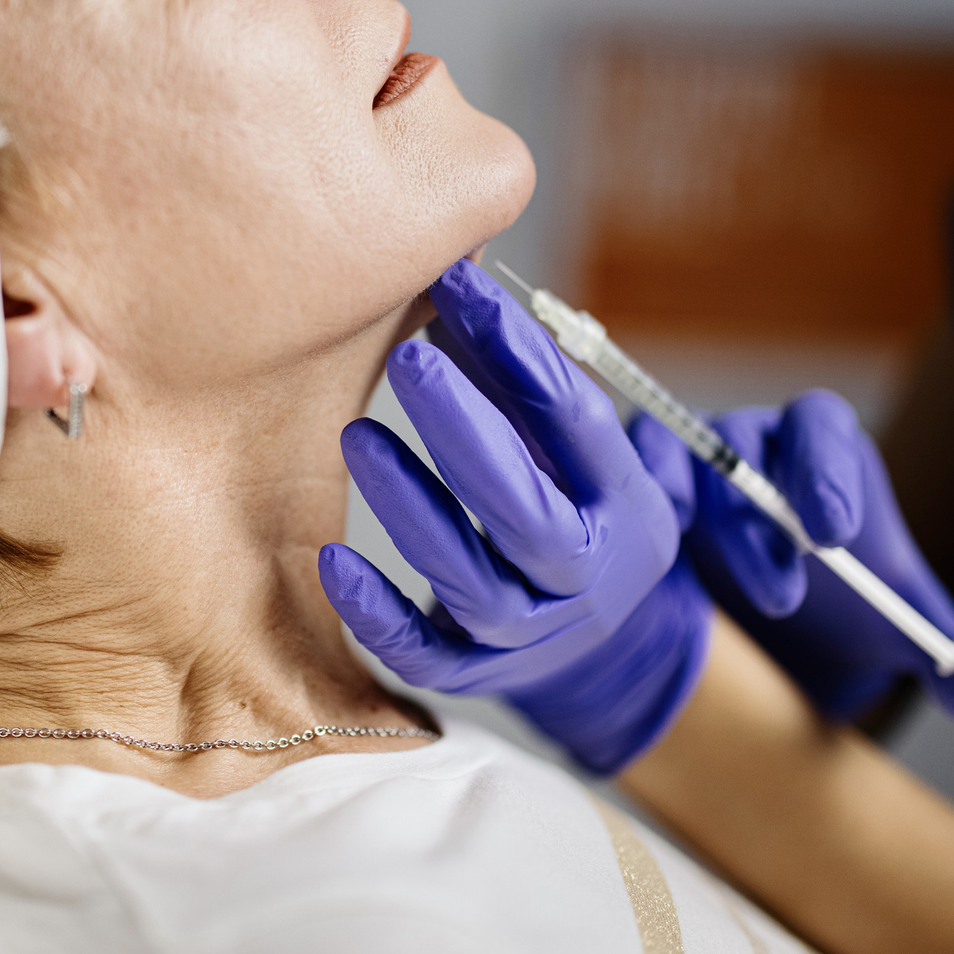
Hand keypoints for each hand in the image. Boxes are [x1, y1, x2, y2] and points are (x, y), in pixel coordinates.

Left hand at [320, 259, 709, 774]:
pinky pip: (422, 654)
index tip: (457, 281)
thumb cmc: (570, 507)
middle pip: (529, 511)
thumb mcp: (575, 447)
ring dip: (414, 507)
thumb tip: (450, 277)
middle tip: (409, 360)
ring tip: (358, 434)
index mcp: (623, 501)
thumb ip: (519, 375)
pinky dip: (378, 610)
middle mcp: (586, 575)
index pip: (574, 420)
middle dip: (468, 432)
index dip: (517, 350)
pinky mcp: (472, 675)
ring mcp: (530, 634)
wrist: (604, 647)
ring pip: (472, 583)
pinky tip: (331, 561)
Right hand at [630, 393, 953, 726]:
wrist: (775, 645)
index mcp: (827, 457)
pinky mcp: (642, 494)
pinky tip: (631, 548)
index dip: (825, 470)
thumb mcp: (903, 638)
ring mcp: (691, 466)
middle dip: (761, 514)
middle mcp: (755, 447)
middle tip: (785, 594)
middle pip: (747, 443)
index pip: (823, 430)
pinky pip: (628, 472)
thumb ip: (951, 660)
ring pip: (678, 454)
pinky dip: (628, 496)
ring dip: (686, 502)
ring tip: (692, 560)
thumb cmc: (842, 620)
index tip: (836, 532)